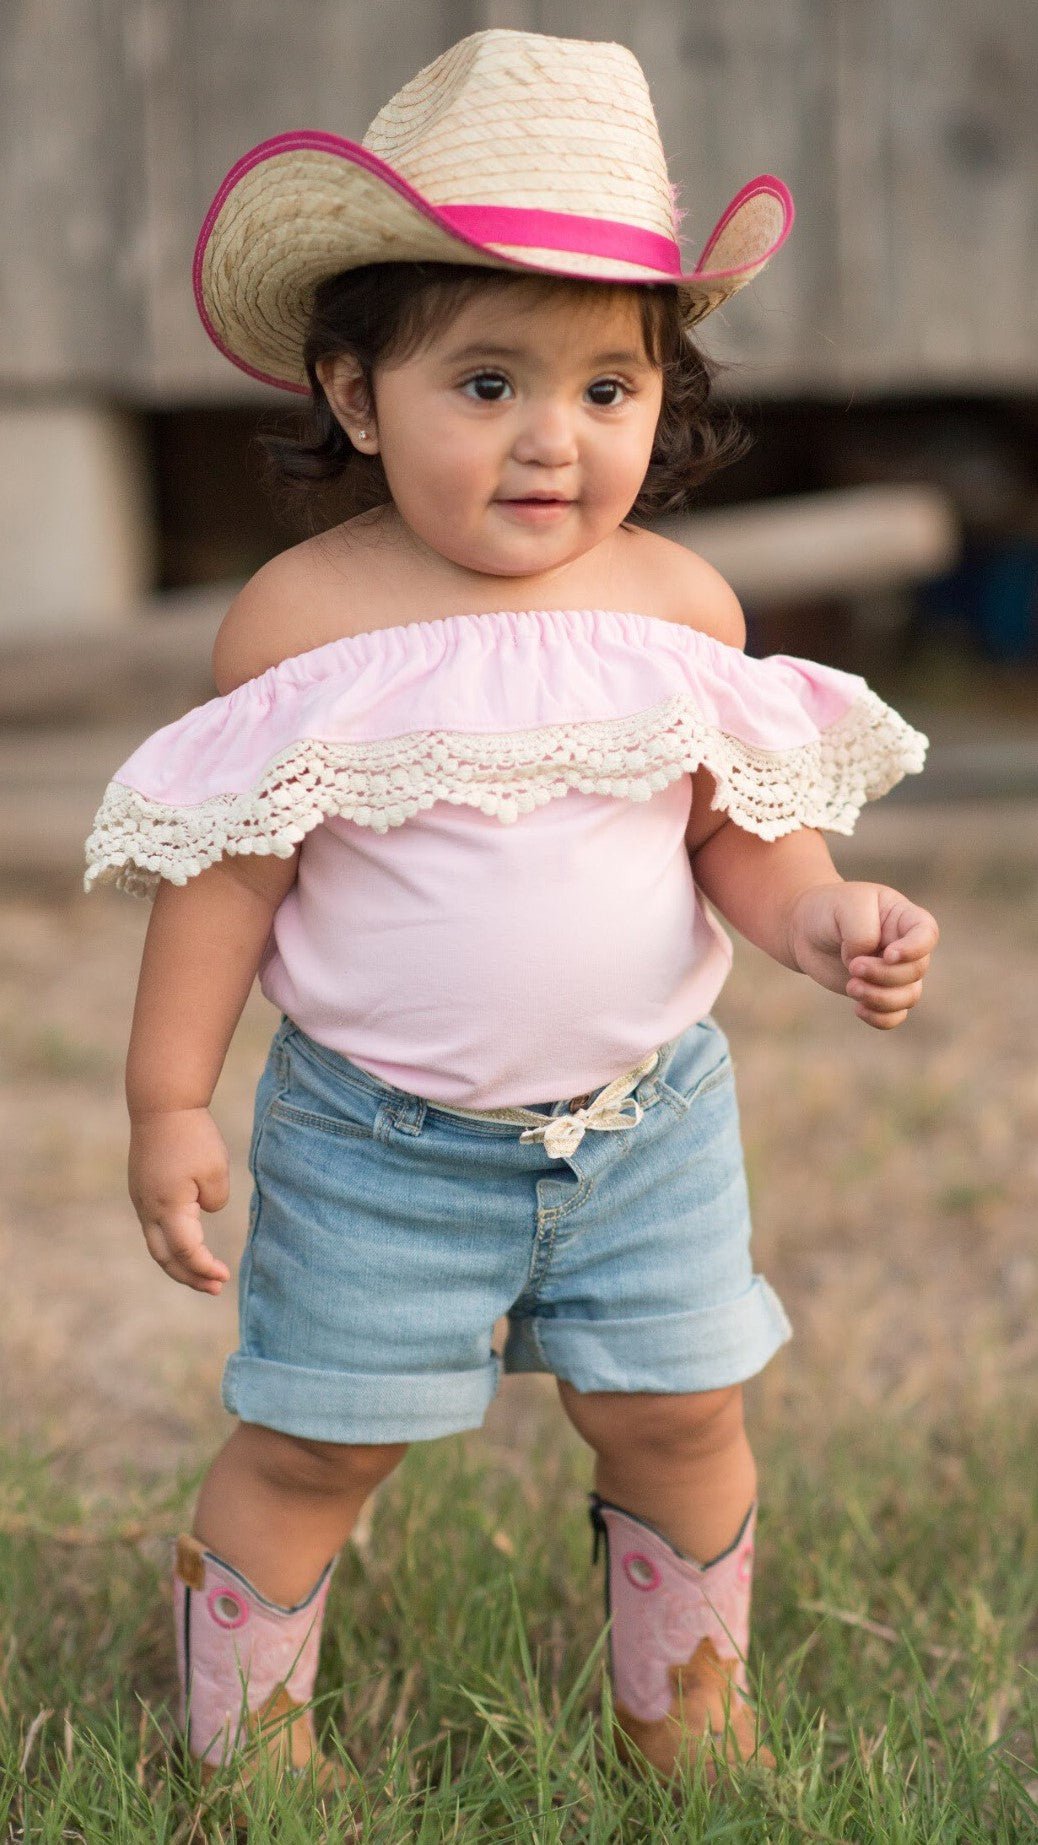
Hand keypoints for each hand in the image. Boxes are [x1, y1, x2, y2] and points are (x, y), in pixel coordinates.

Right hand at [128, 1107, 231, 1292]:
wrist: (161, 1105)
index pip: (185, 1251)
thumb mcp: (215, 1170)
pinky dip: (171, 1244)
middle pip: (165, 1258)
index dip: (204, 1268)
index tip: (225, 1276)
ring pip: (156, 1245)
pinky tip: (187, 1247)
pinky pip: (154, 1228)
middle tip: (215, 1288)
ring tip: (204, 1275)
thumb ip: (214, 1200)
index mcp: (168, 1206)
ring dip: (179, 1263)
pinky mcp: (142, 1190)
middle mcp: (149, 1209)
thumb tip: (203, 1210)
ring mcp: (141, 1200)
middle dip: (189, 1277)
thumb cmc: (193, 1136)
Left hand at [789, 881, 938, 1028]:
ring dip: (881, 998)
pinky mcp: (880, 992)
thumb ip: (863, 933)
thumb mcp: (846, 907)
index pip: (928, 934)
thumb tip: (867, 962)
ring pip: (909, 996)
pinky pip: (894, 1016)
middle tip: (853, 967)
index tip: (887, 955)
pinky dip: (880, 1018)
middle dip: (884, 974)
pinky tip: (858, 1009)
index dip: (914, 950)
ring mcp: (895, 972)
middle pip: (916, 970)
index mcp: (904, 918)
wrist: (805, 930)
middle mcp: (906, 947)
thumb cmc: (830, 910)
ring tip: (851, 987)